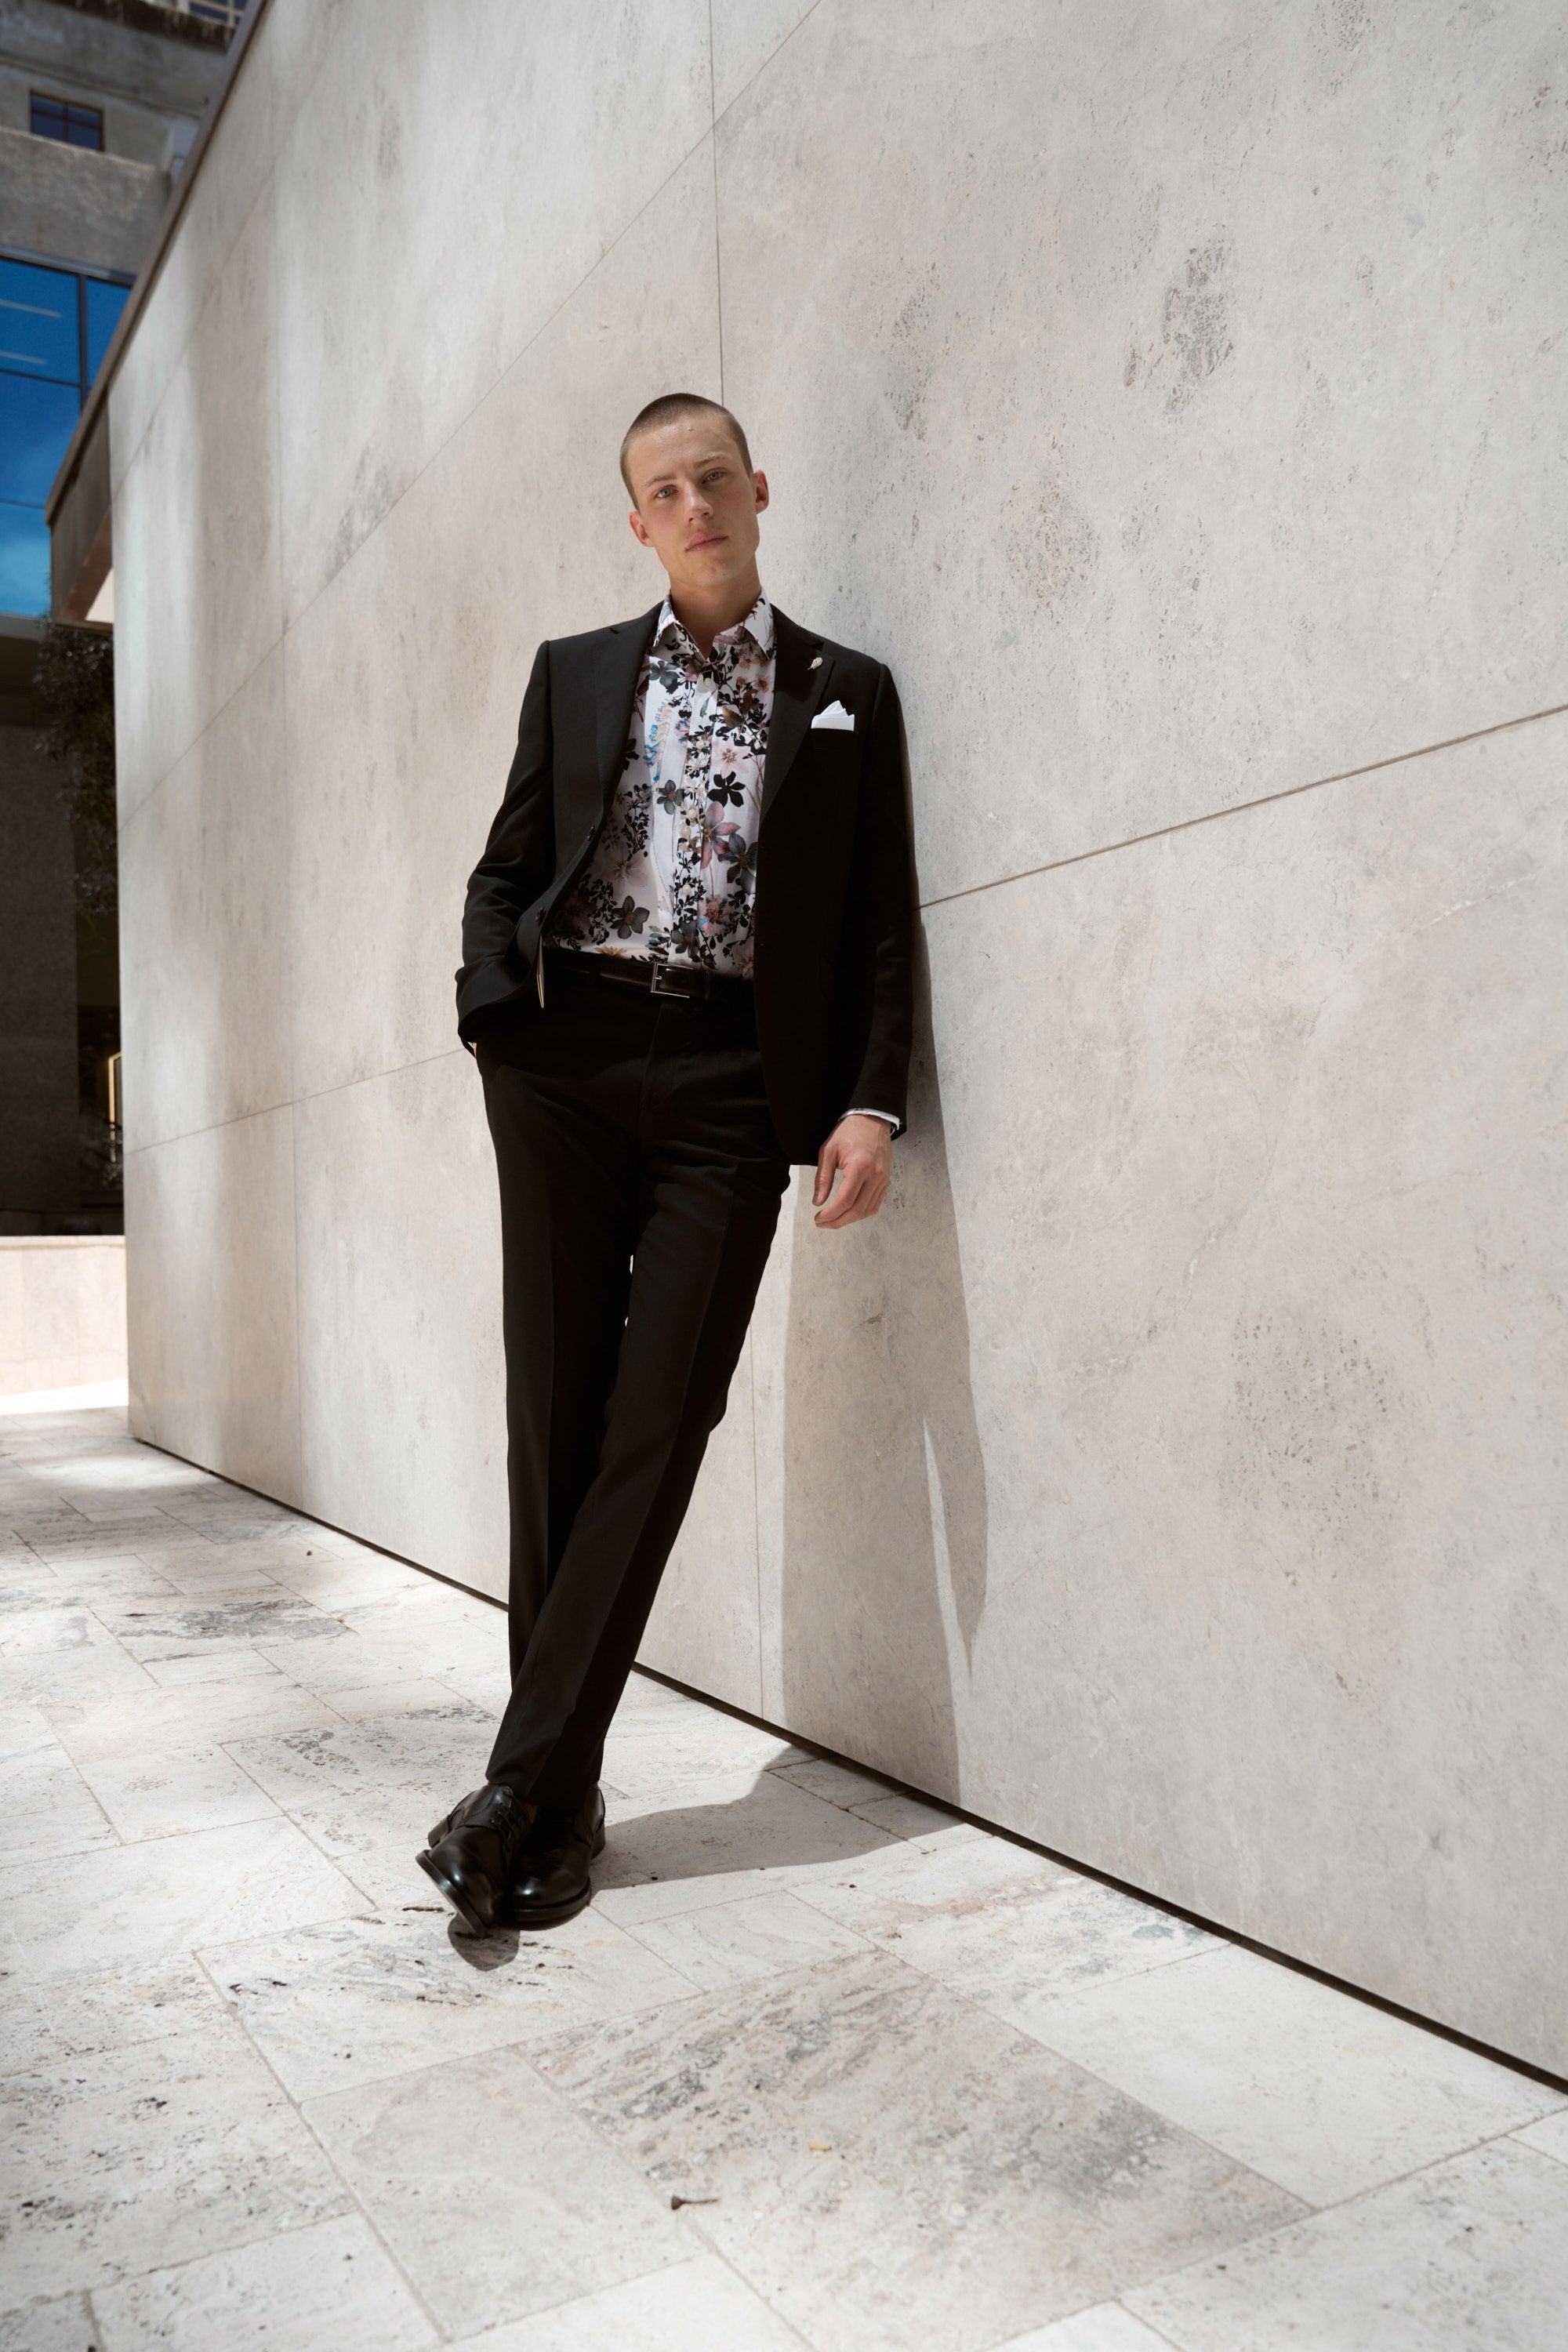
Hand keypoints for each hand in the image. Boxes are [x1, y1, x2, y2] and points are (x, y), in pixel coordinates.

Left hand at [812, 1114, 892, 1229]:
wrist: (872, 1120)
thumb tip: (818, 1202)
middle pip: (857, 1210)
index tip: (818, 1218)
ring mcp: (883, 1179)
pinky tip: (849, 1212)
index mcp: (859, 1167)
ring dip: (849, 1220)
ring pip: (867, 1210)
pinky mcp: (886, 1180)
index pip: (845, 1201)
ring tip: (834, 1219)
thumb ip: (823, 1178)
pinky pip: (875, 1204)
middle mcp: (874, 1176)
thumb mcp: (828, 1151)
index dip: (830, 1214)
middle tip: (822, 1223)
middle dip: (838, 1221)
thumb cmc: (849, 1132)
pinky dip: (862, 1212)